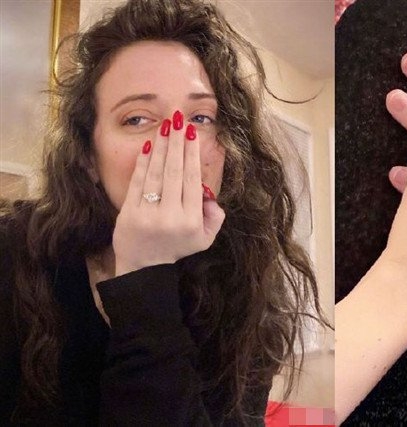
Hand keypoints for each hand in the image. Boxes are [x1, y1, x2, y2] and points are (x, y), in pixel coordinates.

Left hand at [112, 111, 224, 275]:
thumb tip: (211, 195)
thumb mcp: (205, 239)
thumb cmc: (177, 247)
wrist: (144, 267)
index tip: (192, 134)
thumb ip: (215, 217)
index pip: (193, 181)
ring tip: (166, 127)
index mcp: (191, 221)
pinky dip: (143, 163)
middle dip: (178, 144)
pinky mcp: (130, 213)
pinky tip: (150, 146)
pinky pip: (138, 183)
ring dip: (162, 148)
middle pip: (175, 173)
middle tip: (179, 120)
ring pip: (157, 174)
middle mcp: (170, 217)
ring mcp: (148, 214)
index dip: (193, 155)